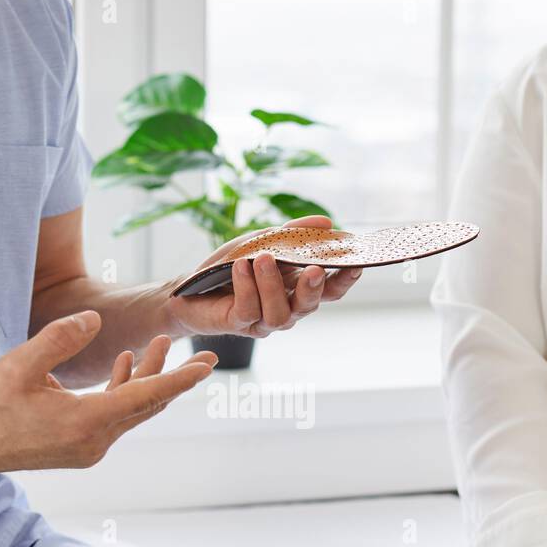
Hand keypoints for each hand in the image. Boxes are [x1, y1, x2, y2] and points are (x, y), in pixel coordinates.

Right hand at [0, 311, 215, 472]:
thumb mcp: (21, 363)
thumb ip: (61, 338)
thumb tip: (94, 320)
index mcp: (85, 422)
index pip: (145, 397)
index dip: (178, 379)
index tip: (206, 366)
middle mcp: (95, 442)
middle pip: (146, 404)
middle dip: (171, 375)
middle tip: (203, 354)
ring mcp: (90, 449)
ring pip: (132, 410)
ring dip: (145, 379)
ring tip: (158, 345)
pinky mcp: (81, 448)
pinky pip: (116, 418)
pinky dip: (125, 392)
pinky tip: (124, 365)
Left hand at [164, 215, 363, 337]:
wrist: (191, 288)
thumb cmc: (231, 266)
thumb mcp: (263, 241)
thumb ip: (293, 234)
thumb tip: (327, 222)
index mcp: (297, 290)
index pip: (329, 290)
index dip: (344, 280)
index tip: (356, 264)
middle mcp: (286, 309)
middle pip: (309, 306)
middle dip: (313, 287)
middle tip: (315, 267)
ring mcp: (262, 321)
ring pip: (278, 311)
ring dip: (271, 284)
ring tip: (263, 258)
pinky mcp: (238, 324)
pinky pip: (247, 309)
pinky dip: (246, 286)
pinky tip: (241, 267)